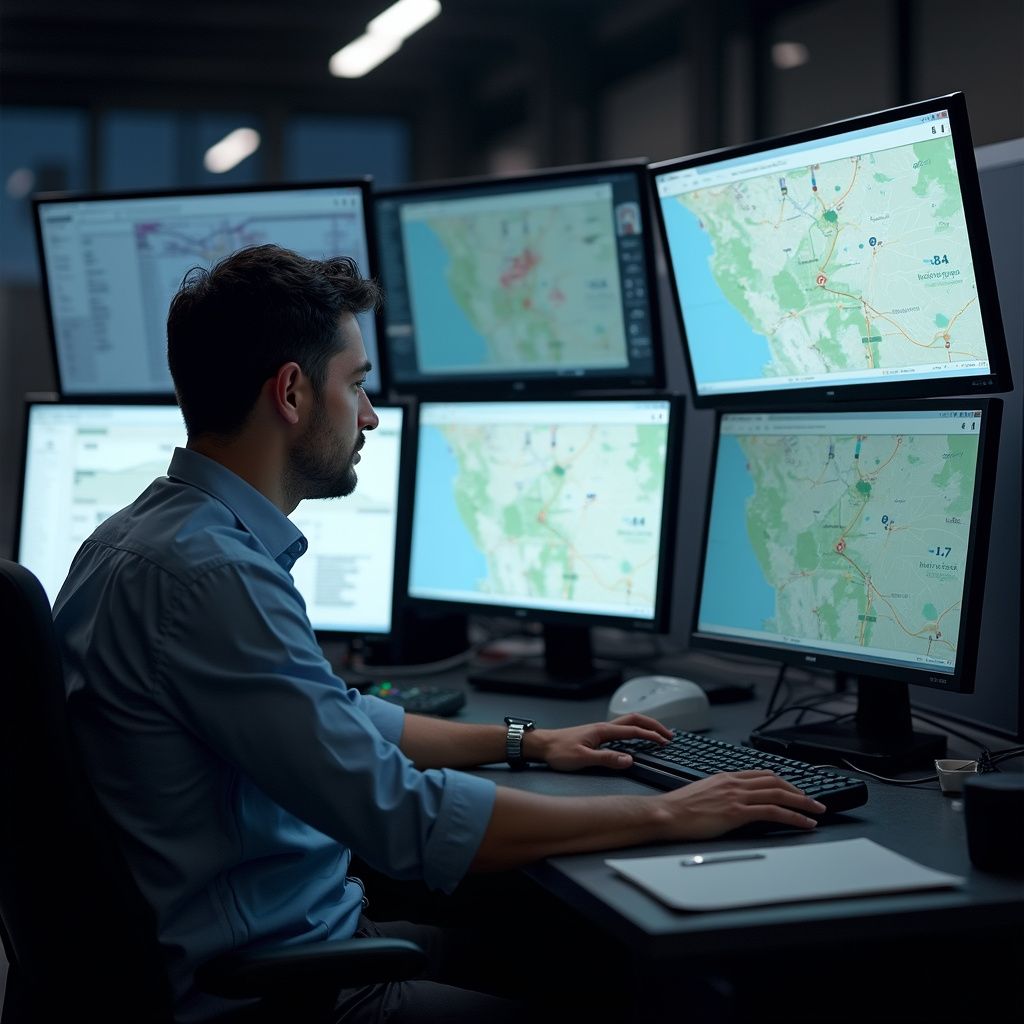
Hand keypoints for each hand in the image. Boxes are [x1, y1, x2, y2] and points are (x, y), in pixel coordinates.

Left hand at [526, 714, 672, 771]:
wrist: (541, 745)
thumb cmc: (558, 751)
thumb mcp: (582, 759)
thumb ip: (606, 759)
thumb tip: (629, 760)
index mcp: (603, 731)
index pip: (634, 730)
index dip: (651, 736)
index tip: (665, 742)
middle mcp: (604, 727)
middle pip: (635, 720)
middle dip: (654, 726)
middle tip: (669, 735)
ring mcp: (600, 730)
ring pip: (629, 722)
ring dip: (646, 726)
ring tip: (658, 734)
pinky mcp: (596, 735)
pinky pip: (622, 729)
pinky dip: (635, 730)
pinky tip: (636, 739)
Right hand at [659, 771, 825, 839]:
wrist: (666, 813)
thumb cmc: (679, 808)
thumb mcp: (702, 793)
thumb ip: (720, 793)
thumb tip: (730, 802)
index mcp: (725, 777)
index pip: (761, 774)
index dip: (783, 781)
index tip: (795, 789)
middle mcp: (734, 782)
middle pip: (775, 781)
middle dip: (799, 790)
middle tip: (814, 801)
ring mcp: (737, 796)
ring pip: (779, 793)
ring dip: (803, 802)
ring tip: (817, 811)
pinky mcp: (738, 812)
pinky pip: (773, 811)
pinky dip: (794, 816)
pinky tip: (804, 822)